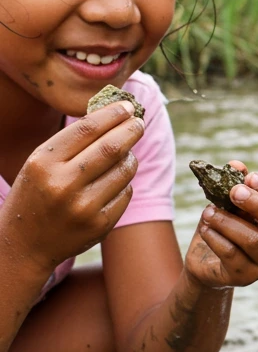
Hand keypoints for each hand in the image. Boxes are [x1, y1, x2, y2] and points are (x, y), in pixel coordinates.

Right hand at [0, 101, 143, 275]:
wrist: (24, 245)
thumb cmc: (36, 194)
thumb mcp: (40, 163)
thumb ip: (71, 142)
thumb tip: (114, 115)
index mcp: (44, 163)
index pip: (87, 128)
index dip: (112, 114)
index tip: (127, 106)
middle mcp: (63, 184)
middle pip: (111, 147)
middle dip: (131, 130)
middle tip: (139, 122)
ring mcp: (83, 207)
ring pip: (124, 170)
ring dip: (130, 157)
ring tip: (126, 153)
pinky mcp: (100, 225)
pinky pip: (125, 193)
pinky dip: (125, 182)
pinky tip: (115, 181)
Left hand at [186, 164, 257, 287]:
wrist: (207, 262)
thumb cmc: (226, 228)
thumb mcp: (230, 204)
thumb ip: (236, 185)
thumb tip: (236, 164)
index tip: (249, 177)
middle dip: (257, 204)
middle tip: (233, 191)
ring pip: (253, 240)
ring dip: (227, 221)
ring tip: (208, 211)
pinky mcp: (244, 278)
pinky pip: (231, 254)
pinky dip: (215, 237)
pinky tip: (205, 228)